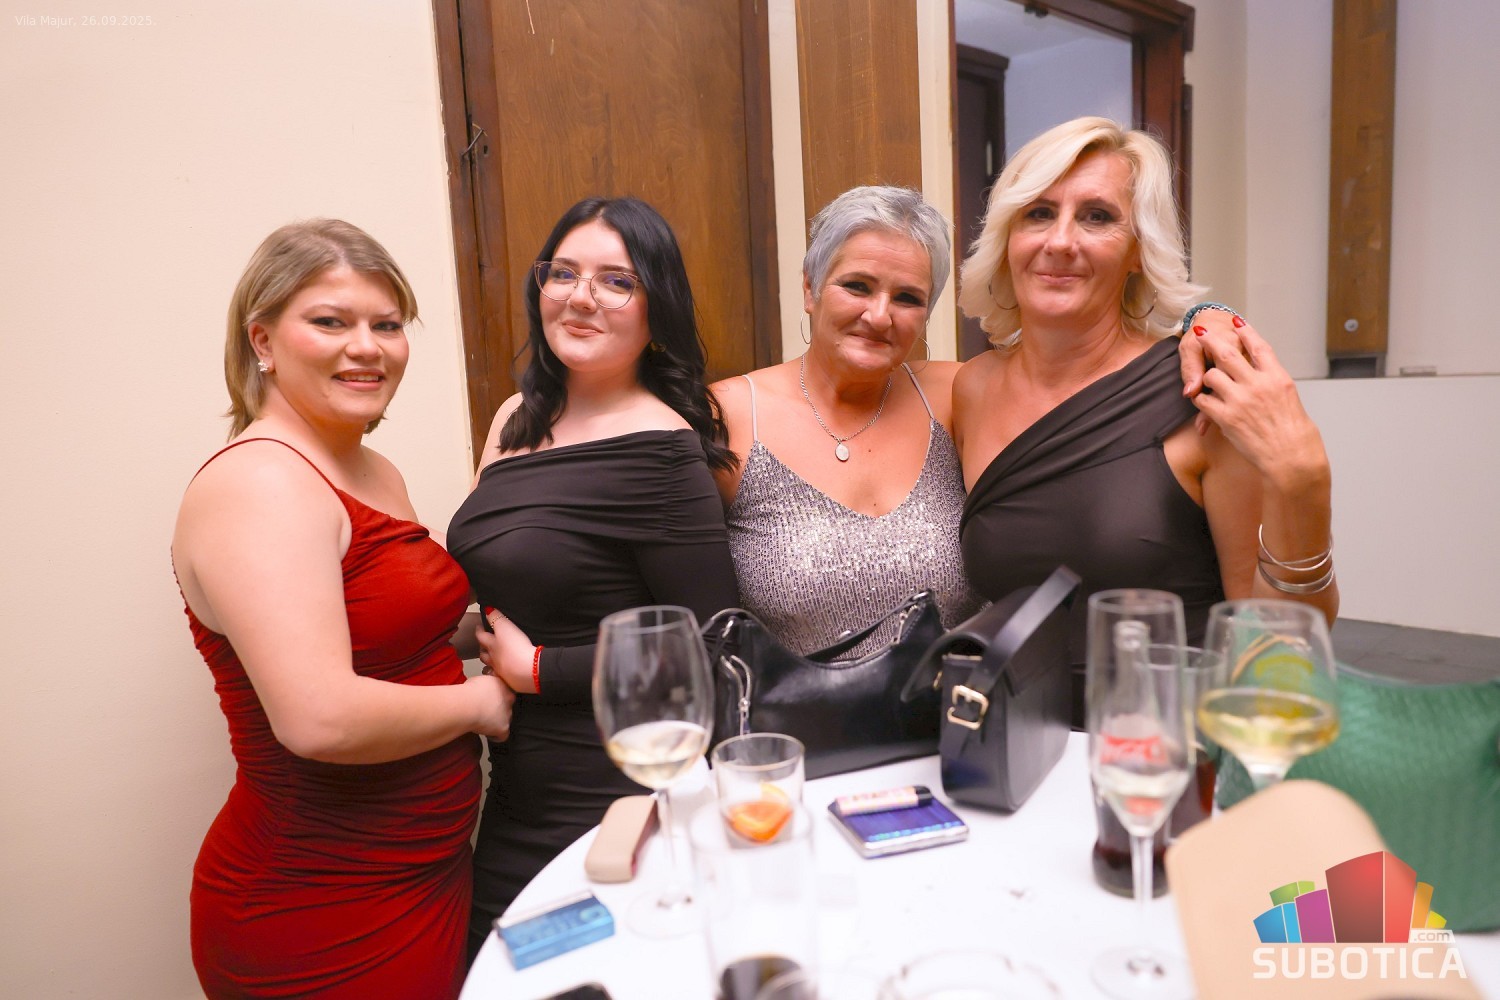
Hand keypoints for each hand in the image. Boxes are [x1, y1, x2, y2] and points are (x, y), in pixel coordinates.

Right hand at [465, 673, 514, 740]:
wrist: (468, 705)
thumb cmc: (468, 692)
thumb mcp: (477, 680)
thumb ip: (485, 685)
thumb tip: (481, 689)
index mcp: (503, 685)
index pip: (505, 691)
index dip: (497, 698)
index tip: (488, 701)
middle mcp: (509, 699)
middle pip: (507, 706)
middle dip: (498, 710)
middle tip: (486, 712)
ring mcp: (508, 714)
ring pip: (506, 720)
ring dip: (497, 722)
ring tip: (484, 724)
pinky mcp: (504, 728)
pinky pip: (503, 735)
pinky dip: (495, 736)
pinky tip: (487, 734)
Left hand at [476, 607, 539, 693]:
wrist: (528, 671)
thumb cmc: (516, 647)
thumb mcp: (506, 626)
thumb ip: (496, 617)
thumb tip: (487, 610)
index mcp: (492, 645)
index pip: (481, 636)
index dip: (479, 630)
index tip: (479, 626)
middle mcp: (493, 659)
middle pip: (483, 654)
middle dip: (482, 648)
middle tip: (483, 644)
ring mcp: (500, 672)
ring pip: (490, 667)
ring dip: (488, 663)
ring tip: (490, 660)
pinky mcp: (510, 681)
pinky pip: (500, 678)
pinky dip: (498, 675)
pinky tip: (502, 674)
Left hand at [1185, 315, 1328, 491]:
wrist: (1291, 457)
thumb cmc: (1294, 433)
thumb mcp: (1289, 399)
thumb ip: (1271, 383)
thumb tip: (1259, 373)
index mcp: (1278, 377)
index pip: (1258, 346)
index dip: (1245, 332)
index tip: (1234, 321)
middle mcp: (1259, 384)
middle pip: (1228, 353)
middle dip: (1211, 340)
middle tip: (1199, 332)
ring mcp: (1241, 400)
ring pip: (1212, 375)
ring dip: (1207, 378)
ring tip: (1208, 383)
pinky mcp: (1227, 418)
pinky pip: (1203, 401)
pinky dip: (1201, 401)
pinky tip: (1203, 402)